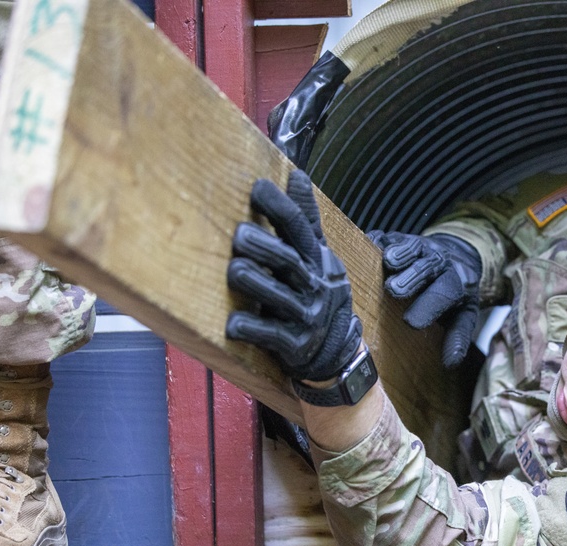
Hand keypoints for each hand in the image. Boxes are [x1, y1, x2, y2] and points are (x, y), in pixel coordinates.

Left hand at [226, 170, 361, 381]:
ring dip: (256, 283)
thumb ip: (305, 219)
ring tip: (235, 269)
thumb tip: (297, 175)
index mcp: (316, 260)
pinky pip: (271, 335)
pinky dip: (251, 329)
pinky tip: (232, 323)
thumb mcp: (318, 256)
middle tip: (239, 235)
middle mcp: (314, 285)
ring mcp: (305, 315)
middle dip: (265, 248)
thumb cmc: (316, 293)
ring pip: (279, 297)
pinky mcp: (294, 344)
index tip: (257, 187)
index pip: (300, 227)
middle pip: (289, 261)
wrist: (335, 350)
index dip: (280, 206)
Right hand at [367, 231, 480, 367]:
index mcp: (455, 282)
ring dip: (400, 253)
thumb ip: (457, 337)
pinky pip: (388, 237)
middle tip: (395, 290)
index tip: (412, 323)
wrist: (453, 256)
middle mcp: (438, 261)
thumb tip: (450, 363)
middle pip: (427, 267)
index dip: (429, 306)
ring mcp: (419, 246)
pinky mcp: (399, 237)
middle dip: (413, 277)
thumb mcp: (462, 315)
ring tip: (388, 262)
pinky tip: (369, 246)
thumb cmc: (452, 293)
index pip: (446, 292)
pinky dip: (377, 241)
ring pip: (411, 247)